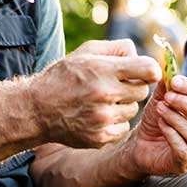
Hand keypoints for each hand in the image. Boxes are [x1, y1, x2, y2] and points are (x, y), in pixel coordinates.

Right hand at [30, 39, 160, 147]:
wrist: (36, 109)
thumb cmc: (64, 76)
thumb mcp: (86, 51)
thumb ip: (117, 48)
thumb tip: (140, 54)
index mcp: (103, 70)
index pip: (149, 70)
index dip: (151, 70)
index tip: (144, 71)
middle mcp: (104, 94)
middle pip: (143, 91)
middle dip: (134, 86)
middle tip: (116, 85)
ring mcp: (102, 119)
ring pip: (134, 110)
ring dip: (124, 105)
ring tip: (103, 101)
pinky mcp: (100, 137)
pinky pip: (124, 127)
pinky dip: (116, 122)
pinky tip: (99, 115)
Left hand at [125, 75, 186, 176]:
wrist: (140, 144)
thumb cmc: (157, 120)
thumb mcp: (161, 100)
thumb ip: (167, 86)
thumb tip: (168, 69)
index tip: (174, 81)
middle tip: (168, 96)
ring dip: (178, 119)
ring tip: (160, 109)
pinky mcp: (184, 165)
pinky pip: (183, 150)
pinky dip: (172, 134)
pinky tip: (161, 124)